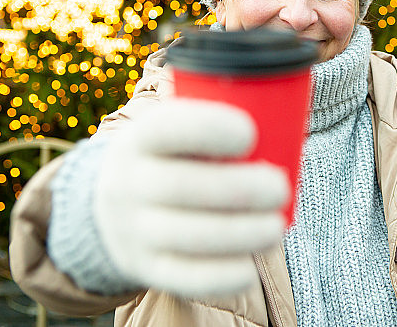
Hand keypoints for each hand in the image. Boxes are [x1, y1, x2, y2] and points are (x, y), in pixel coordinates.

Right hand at [94, 98, 288, 298]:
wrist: (111, 210)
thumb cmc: (173, 160)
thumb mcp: (175, 131)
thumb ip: (215, 124)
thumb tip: (285, 118)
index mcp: (141, 139)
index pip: (167, 128)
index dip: (209, 128)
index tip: (250, 134)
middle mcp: (128, 183)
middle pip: (181, 187)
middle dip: (241, 190)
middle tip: (281, 188)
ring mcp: (134, 231)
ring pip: (188, 236)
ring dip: (242, 233)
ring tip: (276, 227)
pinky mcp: (147, 269)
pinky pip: (186, 279)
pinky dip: (223, 276)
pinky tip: (250, 267)